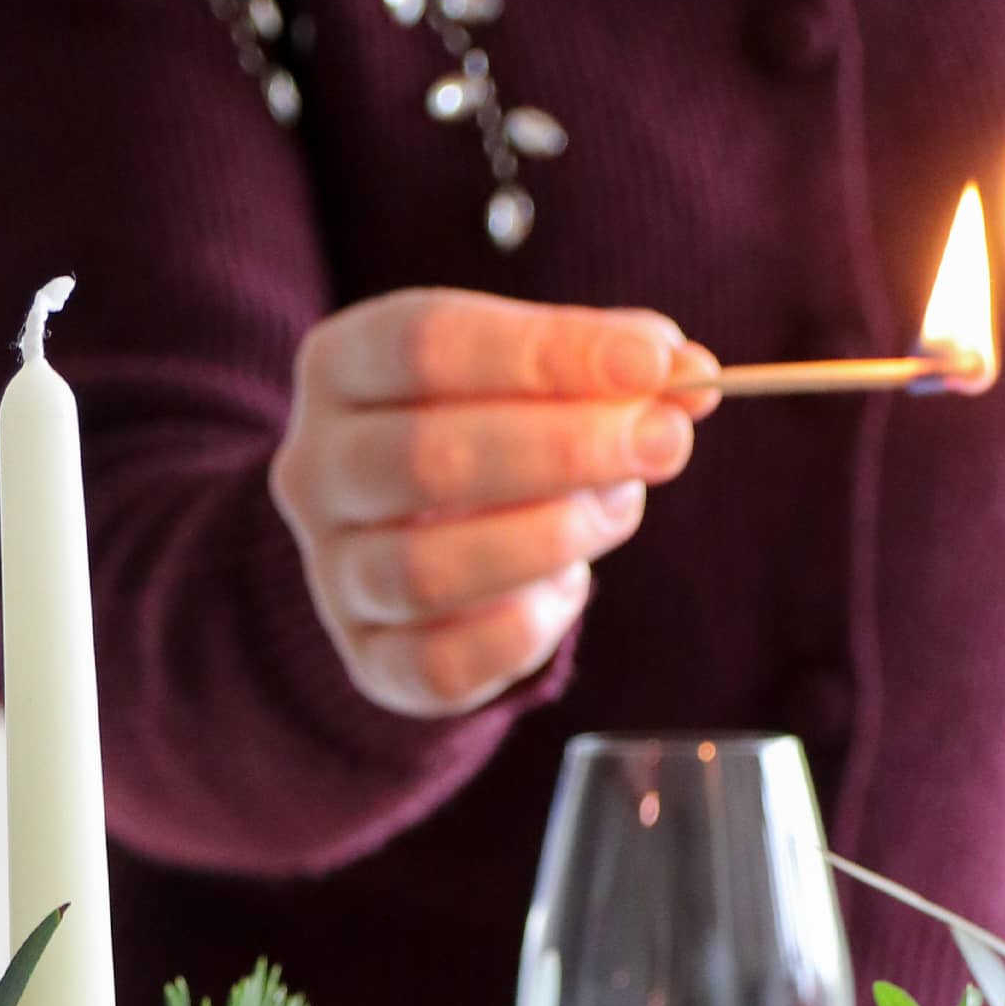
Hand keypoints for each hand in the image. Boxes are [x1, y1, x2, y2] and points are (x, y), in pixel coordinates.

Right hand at [268, 288, 719, 716]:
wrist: (414, 540)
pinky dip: (523, 630)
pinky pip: (442, 662)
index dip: (547, 353)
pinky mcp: (372, 660)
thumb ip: (605, 368)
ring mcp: (335, 574)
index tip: (652, 363)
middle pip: (425, 457)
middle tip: (663, 443)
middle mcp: (314, 469)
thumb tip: (689, 374)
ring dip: (548, 538)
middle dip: (563, 450)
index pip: (428, 343)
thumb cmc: (486, 434)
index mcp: (340, 366)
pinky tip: (568, 590)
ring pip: (426, 570)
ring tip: (618, 510)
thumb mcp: (535, 379)